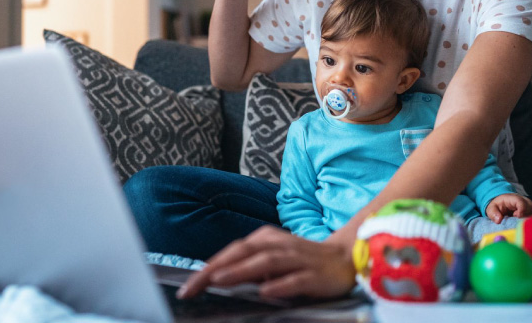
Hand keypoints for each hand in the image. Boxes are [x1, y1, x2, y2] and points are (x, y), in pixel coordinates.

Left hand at [177, 225, 355, 299]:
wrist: (344, 258)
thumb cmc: (301, 261)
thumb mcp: (271, 259)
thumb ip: (248, 266)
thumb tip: (216, 278)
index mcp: (265, 239)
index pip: (231, 252)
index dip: (208, 267)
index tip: (187, 286)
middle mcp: (278, 244)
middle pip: (242, 253)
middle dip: (215, 269)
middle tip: (192, 287)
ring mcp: (297, 258)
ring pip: (265, 262)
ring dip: (241, 271)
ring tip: (218, 281)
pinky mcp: (314, 274)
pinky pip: (295, 279)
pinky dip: (279, 284)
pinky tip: (265, 292)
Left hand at [485, 193, 531, 222]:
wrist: (503, 204)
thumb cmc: (498, 206)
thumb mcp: (492, 208)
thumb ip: (493, 214)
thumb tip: (498, 220)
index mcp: (514, 198)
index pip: (521, 203)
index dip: (521, 211)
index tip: (516, 217)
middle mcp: (524, 202)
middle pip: (530, 208)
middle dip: (524, 216)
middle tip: (516, 222)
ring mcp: (529, 208)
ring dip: (526, 220)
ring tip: (517, 223)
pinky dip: (529, 223)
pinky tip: (521, 226)